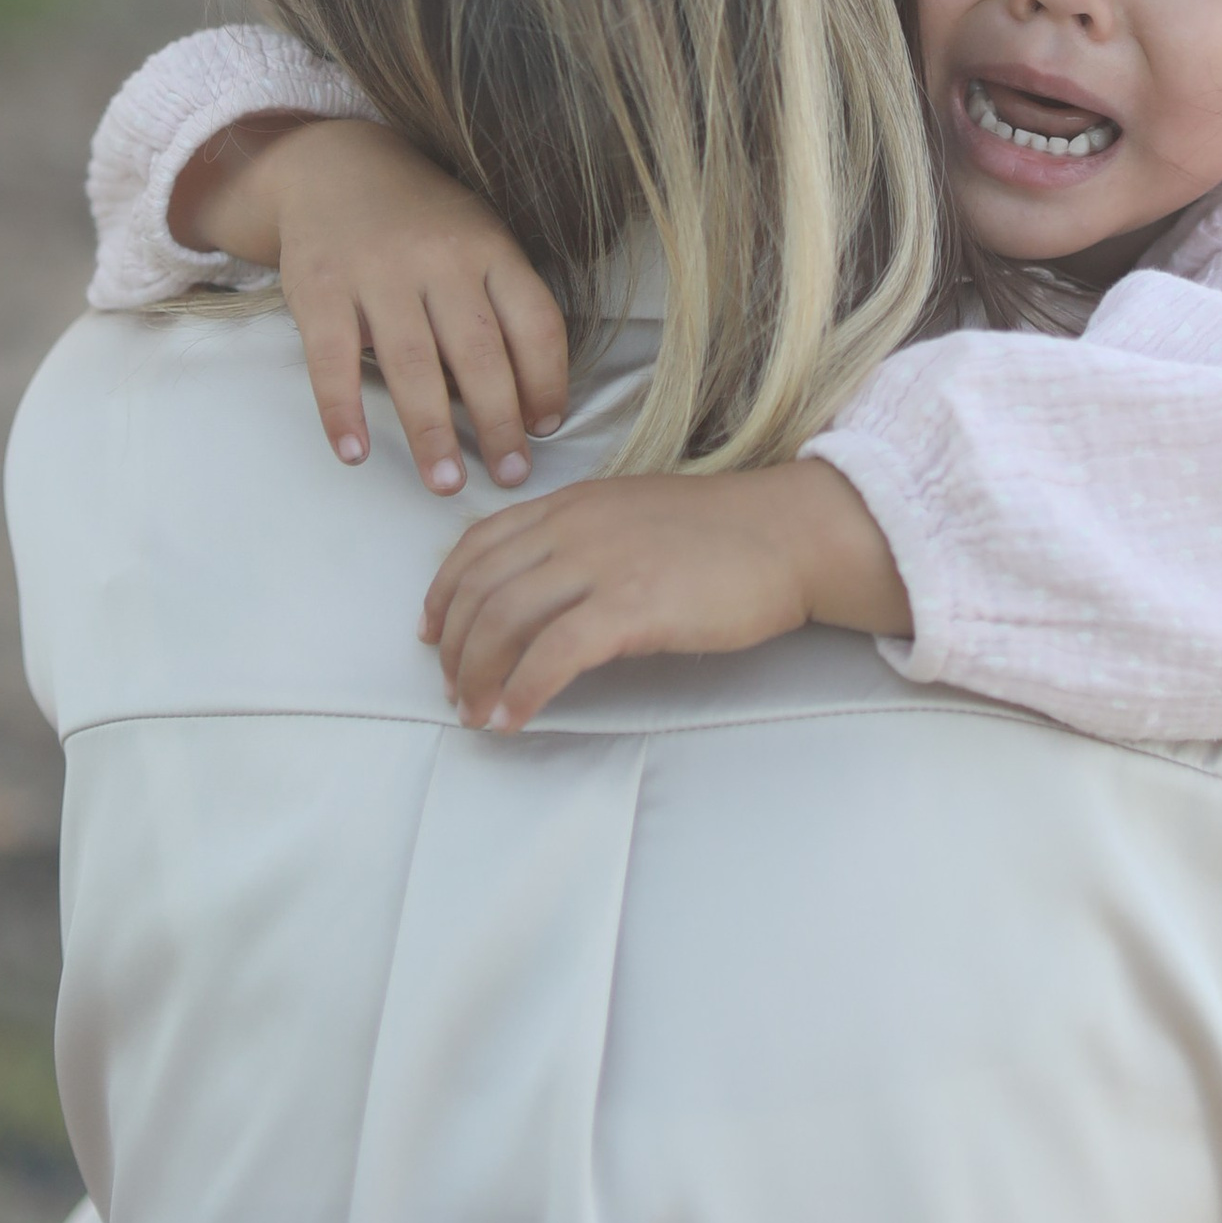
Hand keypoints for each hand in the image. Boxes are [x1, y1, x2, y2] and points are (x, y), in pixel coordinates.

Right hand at [179, 113, 568, 494]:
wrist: (334, 165)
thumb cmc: (422, 219)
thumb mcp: (477, 238)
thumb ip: (501, 303)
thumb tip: (527, 398)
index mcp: (489, 247)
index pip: (534, 322)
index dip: (548, 381)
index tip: (547, 427)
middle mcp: (438, 259)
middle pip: (479, 352)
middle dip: (498, 422)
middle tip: (511, 475)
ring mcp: (376, 273)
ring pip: (412, 364)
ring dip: (430, 432)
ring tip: (444, 482)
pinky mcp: (319, 289)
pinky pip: (332, 361)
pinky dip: (342, 411)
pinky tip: (355, 452)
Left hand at [421, 459, 911, 730]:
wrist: (789, 533)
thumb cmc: (724, 534)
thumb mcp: (634, 516)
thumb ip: (584, 540)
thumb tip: (545, 590)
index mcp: (573, 504)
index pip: (479, 543)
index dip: (443, 593)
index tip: (432, 632)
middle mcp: (575, 528)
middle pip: (479, 588)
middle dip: (454, 646)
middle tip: (455, 689)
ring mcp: (601, 564)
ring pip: (503, 620)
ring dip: (477, 675)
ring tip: (476, 712)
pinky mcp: (632, 606)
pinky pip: (552, 654)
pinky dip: (522, 690)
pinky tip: (515, 717)